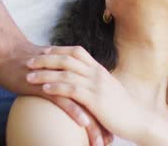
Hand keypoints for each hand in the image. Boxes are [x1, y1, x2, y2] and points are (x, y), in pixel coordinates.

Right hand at [0, 41, 109, 145]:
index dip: (104, 115)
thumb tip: (63, 101)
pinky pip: (64, 99)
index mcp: (76, 74)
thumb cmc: (26, 65)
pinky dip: (75, 111)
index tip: (110, 132)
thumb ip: (60, 85)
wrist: (8, 51)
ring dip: (94, 123)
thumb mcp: (49, 73)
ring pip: (83, 103)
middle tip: (109, 140)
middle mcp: (72, 76)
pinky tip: (83, 123)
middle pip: (94, 102)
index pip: (95, 97)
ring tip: (100, 141)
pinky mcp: (46, 83)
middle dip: (103, 123)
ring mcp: (60, 79)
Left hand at [26, 46, 149, 142]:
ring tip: (29, 76)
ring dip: (45, 74)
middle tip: (29, 61)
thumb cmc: (123, 107)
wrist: (138, 119)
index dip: (59, 50)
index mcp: (100, 69)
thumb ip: (96, 83)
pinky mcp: (95, 100)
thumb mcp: (109, 90)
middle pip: (67, 58)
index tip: (44, 51)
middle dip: (46, 59)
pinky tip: (44, 90)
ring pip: (66, 73)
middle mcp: (97, 73)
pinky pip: (72, 90)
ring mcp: (96, 85)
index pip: (77, 51)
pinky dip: (56, 87)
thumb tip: (84, 83)